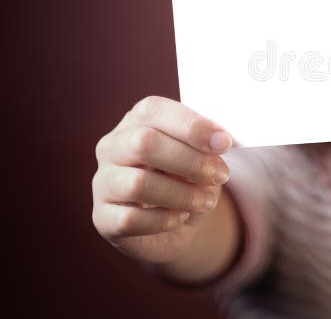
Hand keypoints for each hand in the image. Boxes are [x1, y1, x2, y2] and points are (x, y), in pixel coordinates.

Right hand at [92, 96, 232, 263]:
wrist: (176, 224)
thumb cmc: (187, 178)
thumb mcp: (202, 156)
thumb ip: (206, 146)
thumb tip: (219, 141)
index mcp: (136, 121)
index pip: (153, 110)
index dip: (191, 125)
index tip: (224, 143)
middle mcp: (112, 147)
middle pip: (143, 143)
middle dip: (190, 160)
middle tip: (220, 175)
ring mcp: (103, 182)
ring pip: (138, 183)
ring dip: (182, 194)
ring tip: (206, 202)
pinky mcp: (103, 218)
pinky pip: (131, 219)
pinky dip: (164, 219)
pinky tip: (180, 217)